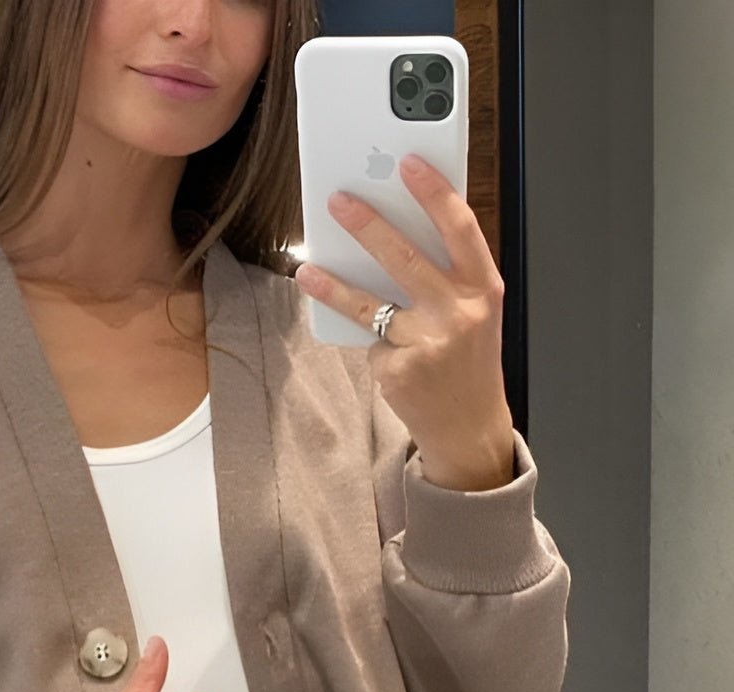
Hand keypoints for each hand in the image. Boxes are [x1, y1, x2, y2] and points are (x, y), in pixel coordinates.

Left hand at [293, 152, 514, 490]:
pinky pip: (372, 341)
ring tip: (310, 266)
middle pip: (407, 258)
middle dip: (369, 225)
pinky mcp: (400, 370)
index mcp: (484, 289)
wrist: (469, 427)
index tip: (408, 162)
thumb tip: (395, 228)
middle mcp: (461, 313)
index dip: (434, 192)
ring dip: (335, 283)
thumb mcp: (474, 312)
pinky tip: (387, 354)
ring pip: (372, 303)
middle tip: (340, 200)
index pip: (460, 229)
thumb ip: (448, 275)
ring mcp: (429, 343)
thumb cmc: (467, 359)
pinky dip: (372, 341)